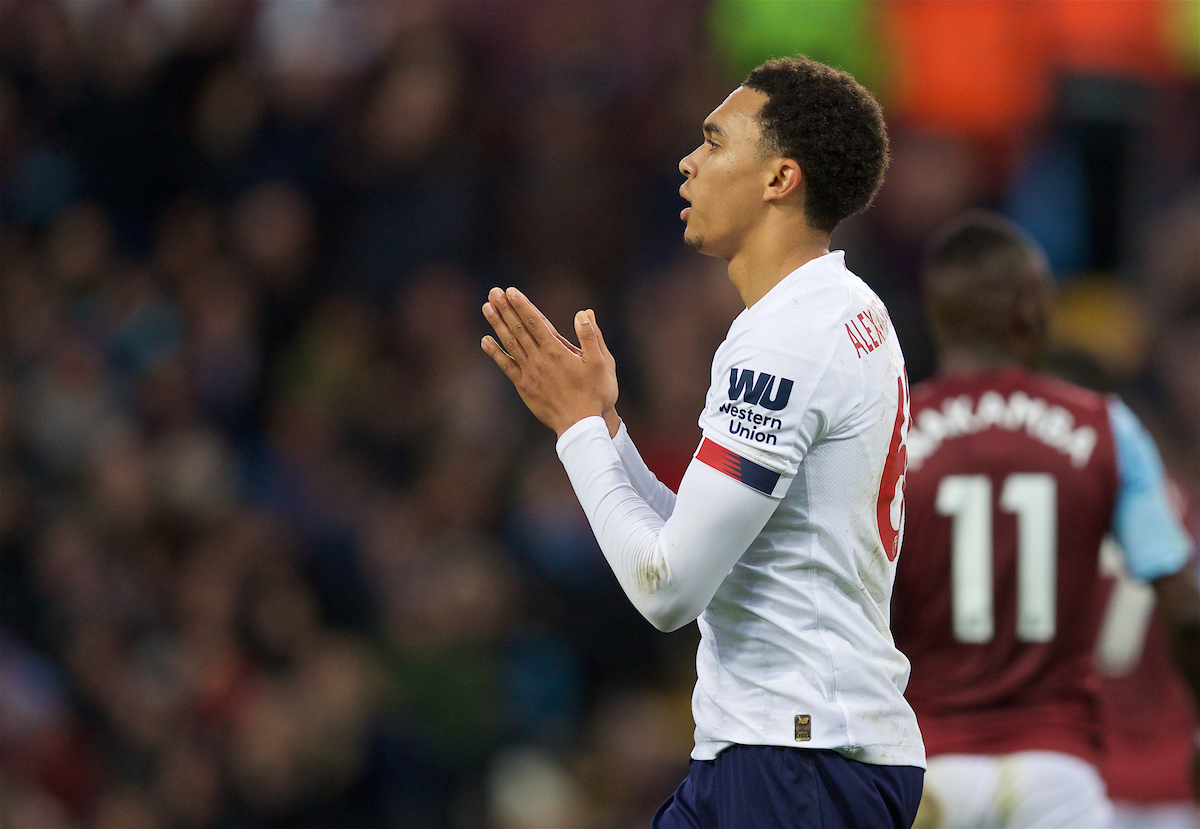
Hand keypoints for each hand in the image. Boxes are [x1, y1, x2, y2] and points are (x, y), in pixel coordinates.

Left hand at [481, 286, 618, 436]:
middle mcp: (539, 359)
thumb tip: (583, 313)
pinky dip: (495, 353)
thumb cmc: (596, 394)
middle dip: (505, 309)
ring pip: (510, 343)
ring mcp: (529, 373)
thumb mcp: (602, 363)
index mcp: (557, 351)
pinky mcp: (524, 387)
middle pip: (519, 329)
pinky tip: (485, 341)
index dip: (522, 305)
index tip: (510, 291)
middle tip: (493, 292)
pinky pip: (506, 366)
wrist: (581, 426)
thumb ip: (591, 337)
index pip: (536, 322)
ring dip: (498, 324)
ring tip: (486, 307)